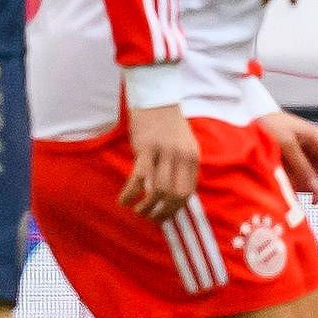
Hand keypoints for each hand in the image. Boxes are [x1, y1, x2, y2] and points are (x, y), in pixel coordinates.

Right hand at [118, 101, 199, 223]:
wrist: (156, 99)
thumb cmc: (168, 126)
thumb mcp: (184, 146)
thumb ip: (182, 168)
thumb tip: (174, 196)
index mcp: (192, 158)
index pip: (188, 191)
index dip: (176, 208)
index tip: (165, 217)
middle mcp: (181, 156)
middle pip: (174, 194)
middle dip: (162, 212)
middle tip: (150, 218)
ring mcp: (164, 152)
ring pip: (158, 190)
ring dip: (147, 206)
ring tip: (138, 211)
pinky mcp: (145, 148)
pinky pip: (139, 178)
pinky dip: (131, 193)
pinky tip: (124, 199)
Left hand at [263, 109, 317, 200]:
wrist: (253, 116)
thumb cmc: (270, 124)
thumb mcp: (287, 145)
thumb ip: (302, 166)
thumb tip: (316, 188)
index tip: (313, 201)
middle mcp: (317, 146)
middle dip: (310, 185)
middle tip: (293, 192)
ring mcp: (308, 151)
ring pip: (312, 176)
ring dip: (300, 183)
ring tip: (283, 181)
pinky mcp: (298, 156)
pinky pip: (301, 173)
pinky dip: (293, 179)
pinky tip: (281, 177)